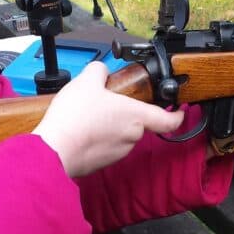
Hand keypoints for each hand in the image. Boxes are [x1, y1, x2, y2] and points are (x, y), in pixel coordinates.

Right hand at [33, 62, 185, 176]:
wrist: (54, 150)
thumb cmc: (75, 118)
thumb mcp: (86, 82)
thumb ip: (98, 71)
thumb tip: (101, 70)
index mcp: (136, 116)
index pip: (168, 120)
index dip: (176, 116)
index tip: (178, 111)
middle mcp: (132, 136)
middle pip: (138, 123)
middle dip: (125, 113)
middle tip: (107, 102)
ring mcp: (118, 152)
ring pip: (120, 135)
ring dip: (110, 126)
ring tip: (87, 116)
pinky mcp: (102, 163)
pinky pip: (105, 146)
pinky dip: (97, 138)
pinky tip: (80, 130)